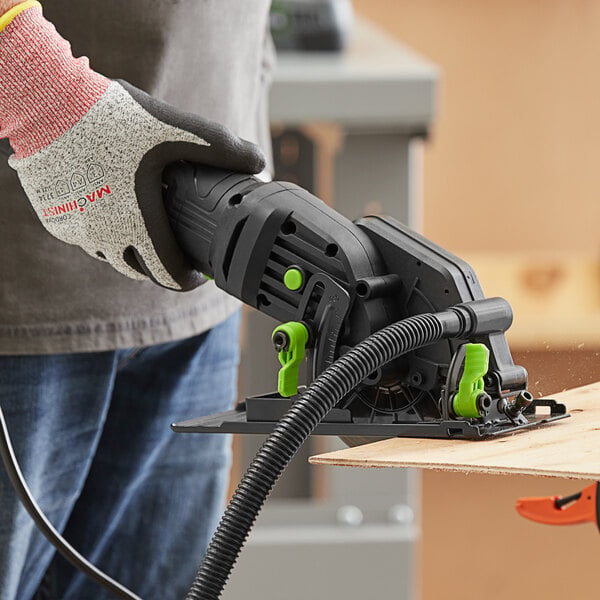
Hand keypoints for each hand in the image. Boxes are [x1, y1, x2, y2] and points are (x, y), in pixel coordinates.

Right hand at [1, 3, 264, 289]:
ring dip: (128, 250)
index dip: (186, 280)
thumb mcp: (176, 129)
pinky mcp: (54, 219)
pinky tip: (107, 212)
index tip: (194, 276)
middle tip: (170, 252)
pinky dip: (99, 233)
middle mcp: (104, 237)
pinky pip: (82, 238)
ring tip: (141, 231)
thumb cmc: (112, 118)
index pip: (167, 275)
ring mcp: (76, 231)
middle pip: (139, 271)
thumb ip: (221, 147)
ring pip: (109, 257)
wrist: (47, 102)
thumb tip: (259, 161)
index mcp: (138, 224)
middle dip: (159, 266)